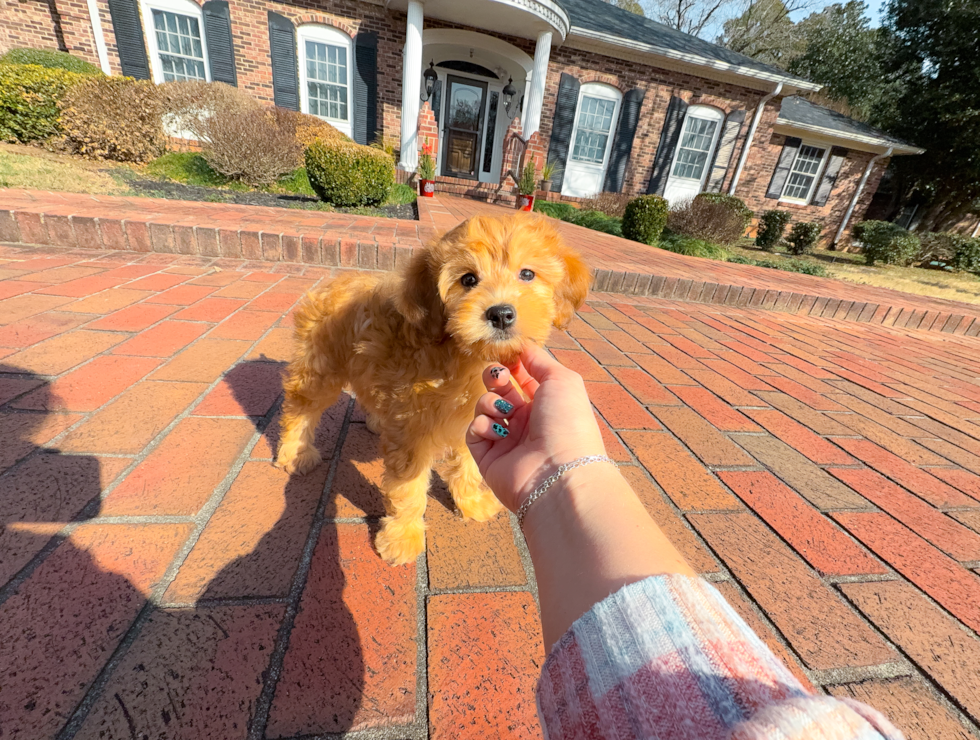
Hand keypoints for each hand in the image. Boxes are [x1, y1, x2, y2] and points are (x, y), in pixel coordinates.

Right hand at [465, 343, 606, 512]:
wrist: (558, 473)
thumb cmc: (567, 423)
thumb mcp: (562, 380)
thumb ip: (540, 361)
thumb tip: (523, 347)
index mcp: (546, 404)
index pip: (523, 378)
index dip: (513, 365)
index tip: (505, 354)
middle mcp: (527, 422)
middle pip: (500, 390)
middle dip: (495, 378)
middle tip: (498, 377)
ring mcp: (507, 440)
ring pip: (484, 408)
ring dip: (489, 402)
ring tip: (503, 411)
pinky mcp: (488, 458)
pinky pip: (474, 432)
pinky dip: (482, 425)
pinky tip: (496, 431)